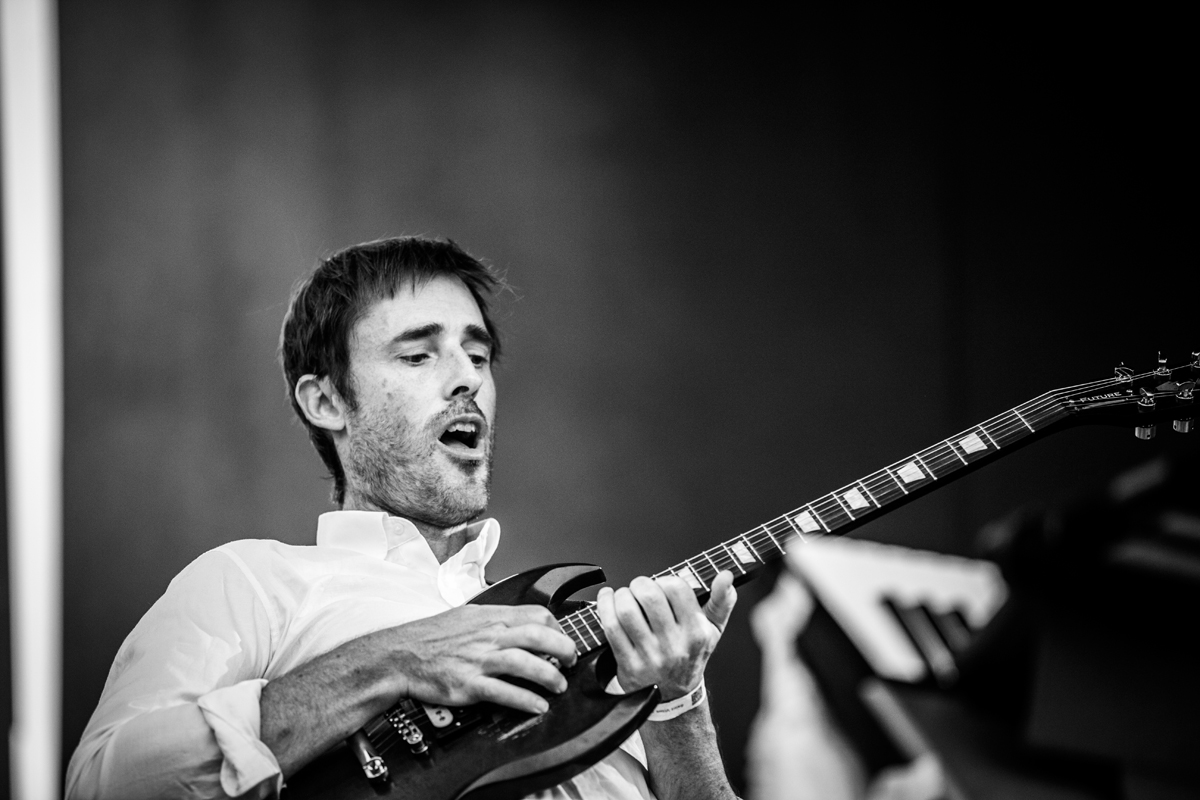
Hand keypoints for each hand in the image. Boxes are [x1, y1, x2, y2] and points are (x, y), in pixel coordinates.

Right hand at [366, 604, 577, 714]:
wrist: (401, 655)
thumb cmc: (433, 637)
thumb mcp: (469, 616)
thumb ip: (497, 620)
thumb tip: (524, 624)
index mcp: (491, 617)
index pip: (536, 614)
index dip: (557, 627)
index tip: (563, 639)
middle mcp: (489, 636)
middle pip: (537, 636)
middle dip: (562, 648)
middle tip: (571, 661)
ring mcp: (479, 660)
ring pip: (525, 663)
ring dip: (549, 676)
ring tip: (560, 686)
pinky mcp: (469, 684)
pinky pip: (504, 692)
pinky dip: (525, 700)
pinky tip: (538, 706)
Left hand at [595, 571, 735, 699]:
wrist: (673, 697)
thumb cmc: (691, 655)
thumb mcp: (713, 631)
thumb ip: (722, 601)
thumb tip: (726, 576)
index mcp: (696, 632)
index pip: (676, 588)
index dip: (664, 580)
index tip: (661, 585)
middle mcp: (674, 645)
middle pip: (648, 596)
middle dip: (639, 584)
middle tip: (639, 588)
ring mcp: (650, 657)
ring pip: (627, 611)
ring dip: (621, 595)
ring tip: (624, 596)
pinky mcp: (629, 665)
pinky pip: (611, 628)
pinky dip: (605, 607)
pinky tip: (607, 600)